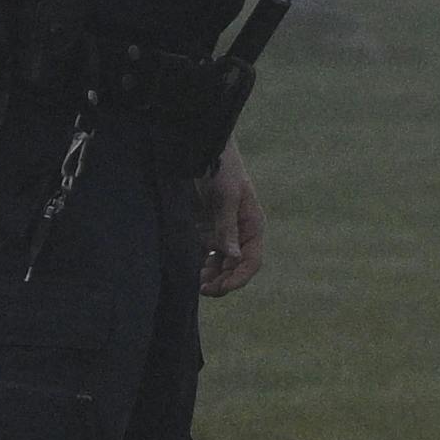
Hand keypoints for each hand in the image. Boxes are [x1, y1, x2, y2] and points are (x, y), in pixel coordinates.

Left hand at [194, 144, 266, 297]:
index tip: (222, 288)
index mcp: (252, 226)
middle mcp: (239, 233)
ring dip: (209, 277)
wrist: (200, 149)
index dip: (239, 278)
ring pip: (219, 265)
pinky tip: (187, 270)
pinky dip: (198, 265)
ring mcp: (222, 232)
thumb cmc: (222, 167)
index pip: (252, 261)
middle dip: (222, 282)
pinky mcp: (205, 229)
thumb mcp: (226, 195)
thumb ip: (228, 226)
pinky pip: (204, 254)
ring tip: (194, 284)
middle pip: (235, 267)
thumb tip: (233, 257)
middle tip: (203, 290)